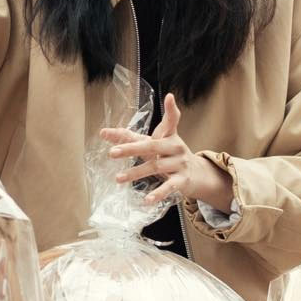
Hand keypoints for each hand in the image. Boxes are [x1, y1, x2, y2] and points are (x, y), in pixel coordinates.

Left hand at [103, 93, 233, 211]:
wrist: (197, 174)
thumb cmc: (168, 154)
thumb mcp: (153, 143)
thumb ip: (129, 137)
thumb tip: (103, 132)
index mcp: (169, 135)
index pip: (169, 122)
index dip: (170, 110)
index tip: (169, 101)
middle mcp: (175, 147)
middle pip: (152, 146)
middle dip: (131, 149)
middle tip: (112, 153)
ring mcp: (180, 164)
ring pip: (156, 167)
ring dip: (136, 173)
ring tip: (118, 178)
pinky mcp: (182, 180)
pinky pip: (169, 187)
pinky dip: (158, 193)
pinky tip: (147, 199)